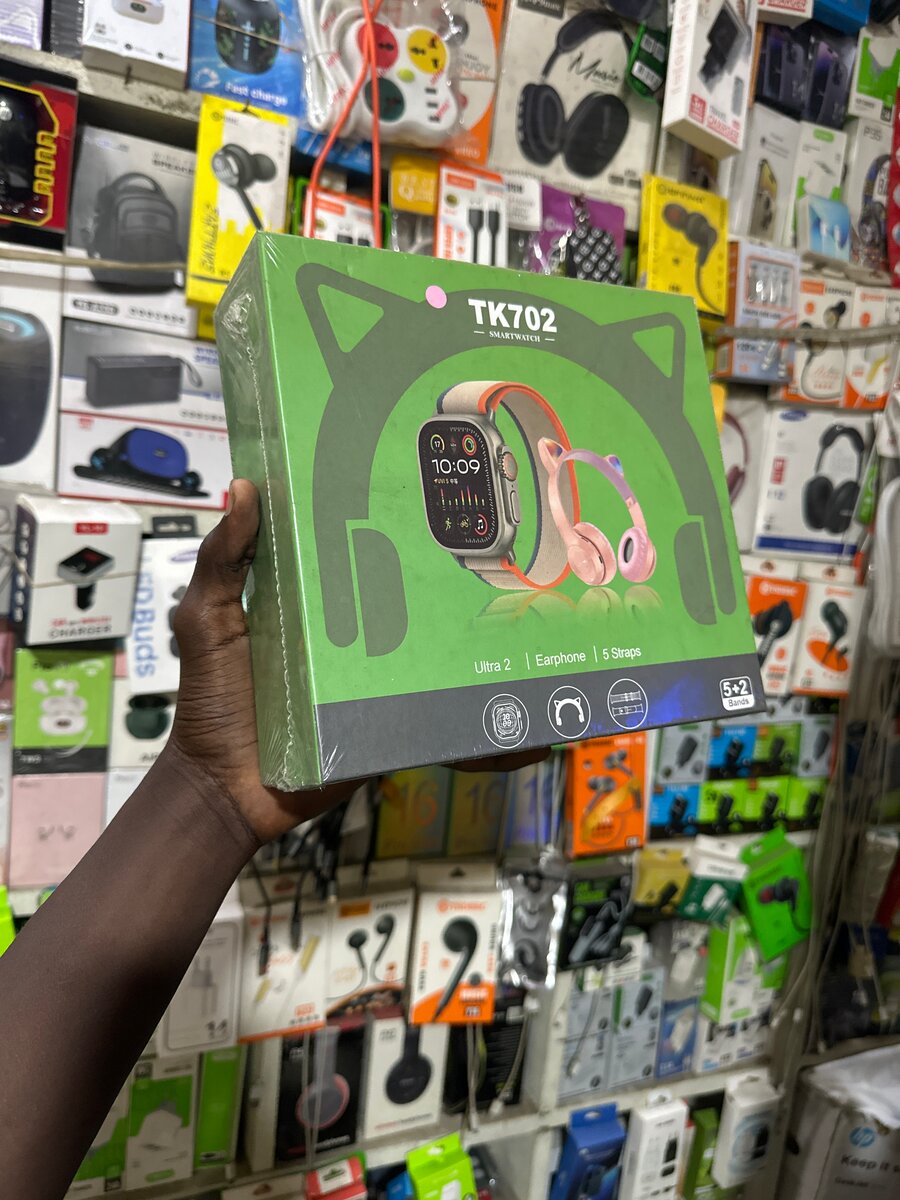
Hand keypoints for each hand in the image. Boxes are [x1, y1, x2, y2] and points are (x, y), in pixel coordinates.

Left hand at [167, 481, 545, 843]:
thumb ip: (221, 561)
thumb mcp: (205, 622)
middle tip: (468, 525)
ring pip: (415, 638)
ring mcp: (364, 672)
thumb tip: (243, 488)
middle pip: (386, 586)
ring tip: (498, 590)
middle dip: (423, 561)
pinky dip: (461, 693)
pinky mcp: (383, 714)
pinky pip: (425, 699)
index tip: (399, 473)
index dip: (361, 513)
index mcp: (299, 598)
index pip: (336, 544)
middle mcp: (338, 629)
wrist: (229, 792)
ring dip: (452, 623)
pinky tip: (500, 676)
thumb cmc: (211, 703)